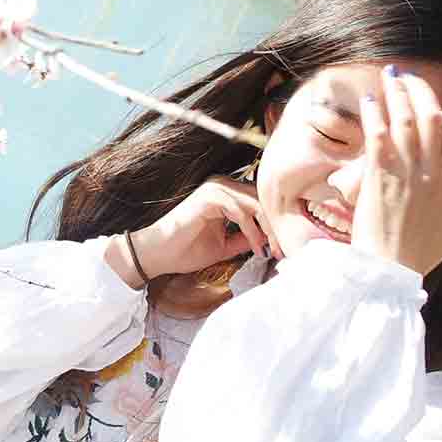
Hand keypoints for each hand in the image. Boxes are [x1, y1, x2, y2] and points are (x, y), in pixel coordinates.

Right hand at [116, 176, 279, 284]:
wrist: (158, 254)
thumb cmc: (185, 250)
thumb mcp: (226, 245)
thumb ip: (246, 238)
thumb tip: (270, 241)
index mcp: (227, 195)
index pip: (261, 204)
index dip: (274, 226)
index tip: (281, 249)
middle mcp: (223, 186)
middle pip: (263, 201)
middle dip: (275, 227)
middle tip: (282, 250)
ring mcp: (215, 189)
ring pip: (255, 203)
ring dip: (267, 229)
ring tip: (271, 250)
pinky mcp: (209, 196)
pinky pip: (240, 209)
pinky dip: (251, 229)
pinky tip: (255, 246)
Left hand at [354, 68, 441, 276]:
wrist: (388, 271)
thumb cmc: (417, 255)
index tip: (441, 110)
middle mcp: (432, 173)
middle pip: (432, 119)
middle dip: (420, 92)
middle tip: (407, 77)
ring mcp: (406, 172)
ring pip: (406, 121)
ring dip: (397, 95)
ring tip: (389, 77)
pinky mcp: (379, 176)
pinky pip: (379, 136)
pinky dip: (374, 115)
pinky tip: (368, 100)